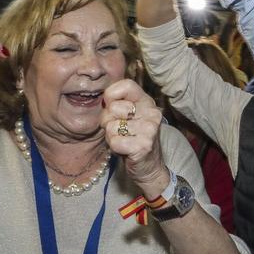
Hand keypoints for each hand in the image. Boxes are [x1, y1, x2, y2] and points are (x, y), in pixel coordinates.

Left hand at [99, 78, 168, 195]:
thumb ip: (115, 104)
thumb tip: (101, 99)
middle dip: (108, 121)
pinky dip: (114, 148)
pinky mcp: (144, 145)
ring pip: (111, 127)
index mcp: (146, 101)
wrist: (149, 168)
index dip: (111, 95)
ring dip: (111, 137)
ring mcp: (149, 129)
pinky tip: (124, 150)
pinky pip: (114, 142)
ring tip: (123, 141)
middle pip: (113, 108)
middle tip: (119, 130)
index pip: (126, 85)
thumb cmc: (132, 139)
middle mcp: (151, 112)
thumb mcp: (126, 117)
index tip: (110, 106)